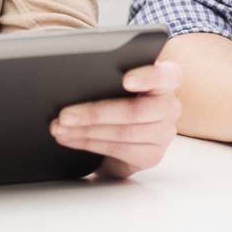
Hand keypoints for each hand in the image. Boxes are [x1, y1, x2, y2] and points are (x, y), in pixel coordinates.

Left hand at [51, 61, 182, 178]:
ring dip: (86, 131)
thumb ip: (112, 75)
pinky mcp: (152, 156)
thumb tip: (77, 75)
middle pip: (136, 111)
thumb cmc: (121, 93)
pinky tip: (71, 138)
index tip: (126, 80)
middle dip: (96, 113)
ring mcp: (164, 133)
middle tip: (66, 114)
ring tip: (60, 127)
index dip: (146, 77)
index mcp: (167, 80)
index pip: (165, 75)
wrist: (128, 125)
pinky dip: (88, 144)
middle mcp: (170, 106)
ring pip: (123, 133)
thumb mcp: (119, 80)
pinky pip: (117, 150)